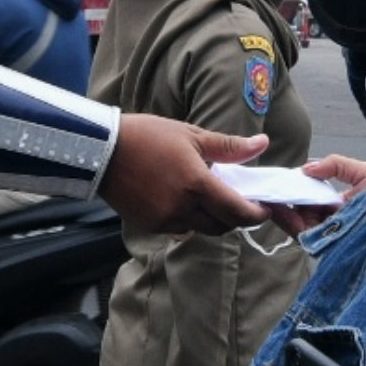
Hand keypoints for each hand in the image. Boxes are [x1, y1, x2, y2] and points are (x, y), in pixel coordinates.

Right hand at [99, 114, 266, 233]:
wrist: (101, 150)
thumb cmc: (147, 136)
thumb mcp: (191, 135)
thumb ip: (229, 147)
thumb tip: (262, 144)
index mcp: (196, 184)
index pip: (237, 211)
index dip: (256, 214)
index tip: (265, 208)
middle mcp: (182, 208)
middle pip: (223, 226)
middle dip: (236, 217)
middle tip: (239, 201)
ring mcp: (165, 220)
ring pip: (201, 229)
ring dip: (212, 219)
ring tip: (210, 197)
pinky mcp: (151, 225)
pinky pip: (180, 228)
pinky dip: (189, 219)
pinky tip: (184, 199)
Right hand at [258, 154, 365, 236]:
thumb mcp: (361, 171)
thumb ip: (335, 165)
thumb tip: (307, 168)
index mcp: (340, 206)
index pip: (311, 201)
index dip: (296, 192)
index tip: (282, 182)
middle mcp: (335, 222)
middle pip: (302, 215)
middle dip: (286, 203)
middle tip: (272, 192)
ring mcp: (333, 235)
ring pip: (300, 226)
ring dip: (286, 213)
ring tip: (275, 199)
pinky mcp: (332, 244)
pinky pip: (306, 236)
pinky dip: (292, 224)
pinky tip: (286, 212)